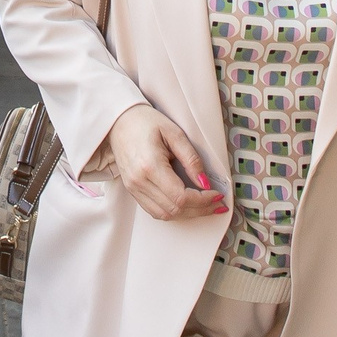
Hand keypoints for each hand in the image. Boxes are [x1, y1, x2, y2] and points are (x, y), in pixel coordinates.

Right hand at [102, 103, 226, 221]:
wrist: (118, 121)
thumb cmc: (145, 122)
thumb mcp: (174, 133)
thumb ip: (191, 159)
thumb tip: (205, 183)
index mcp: (150, 166)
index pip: (181, 197)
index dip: (203, 201)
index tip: (218, 195)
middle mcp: (139, 182)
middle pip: (175, 210)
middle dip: (200, 209)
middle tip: (217, 204)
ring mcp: (134, 188)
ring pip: (165, 215)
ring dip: (188, 214)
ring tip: (205, 206)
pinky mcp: (132, 190)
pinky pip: (154, 211)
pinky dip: (173, 212)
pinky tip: (186, 205)